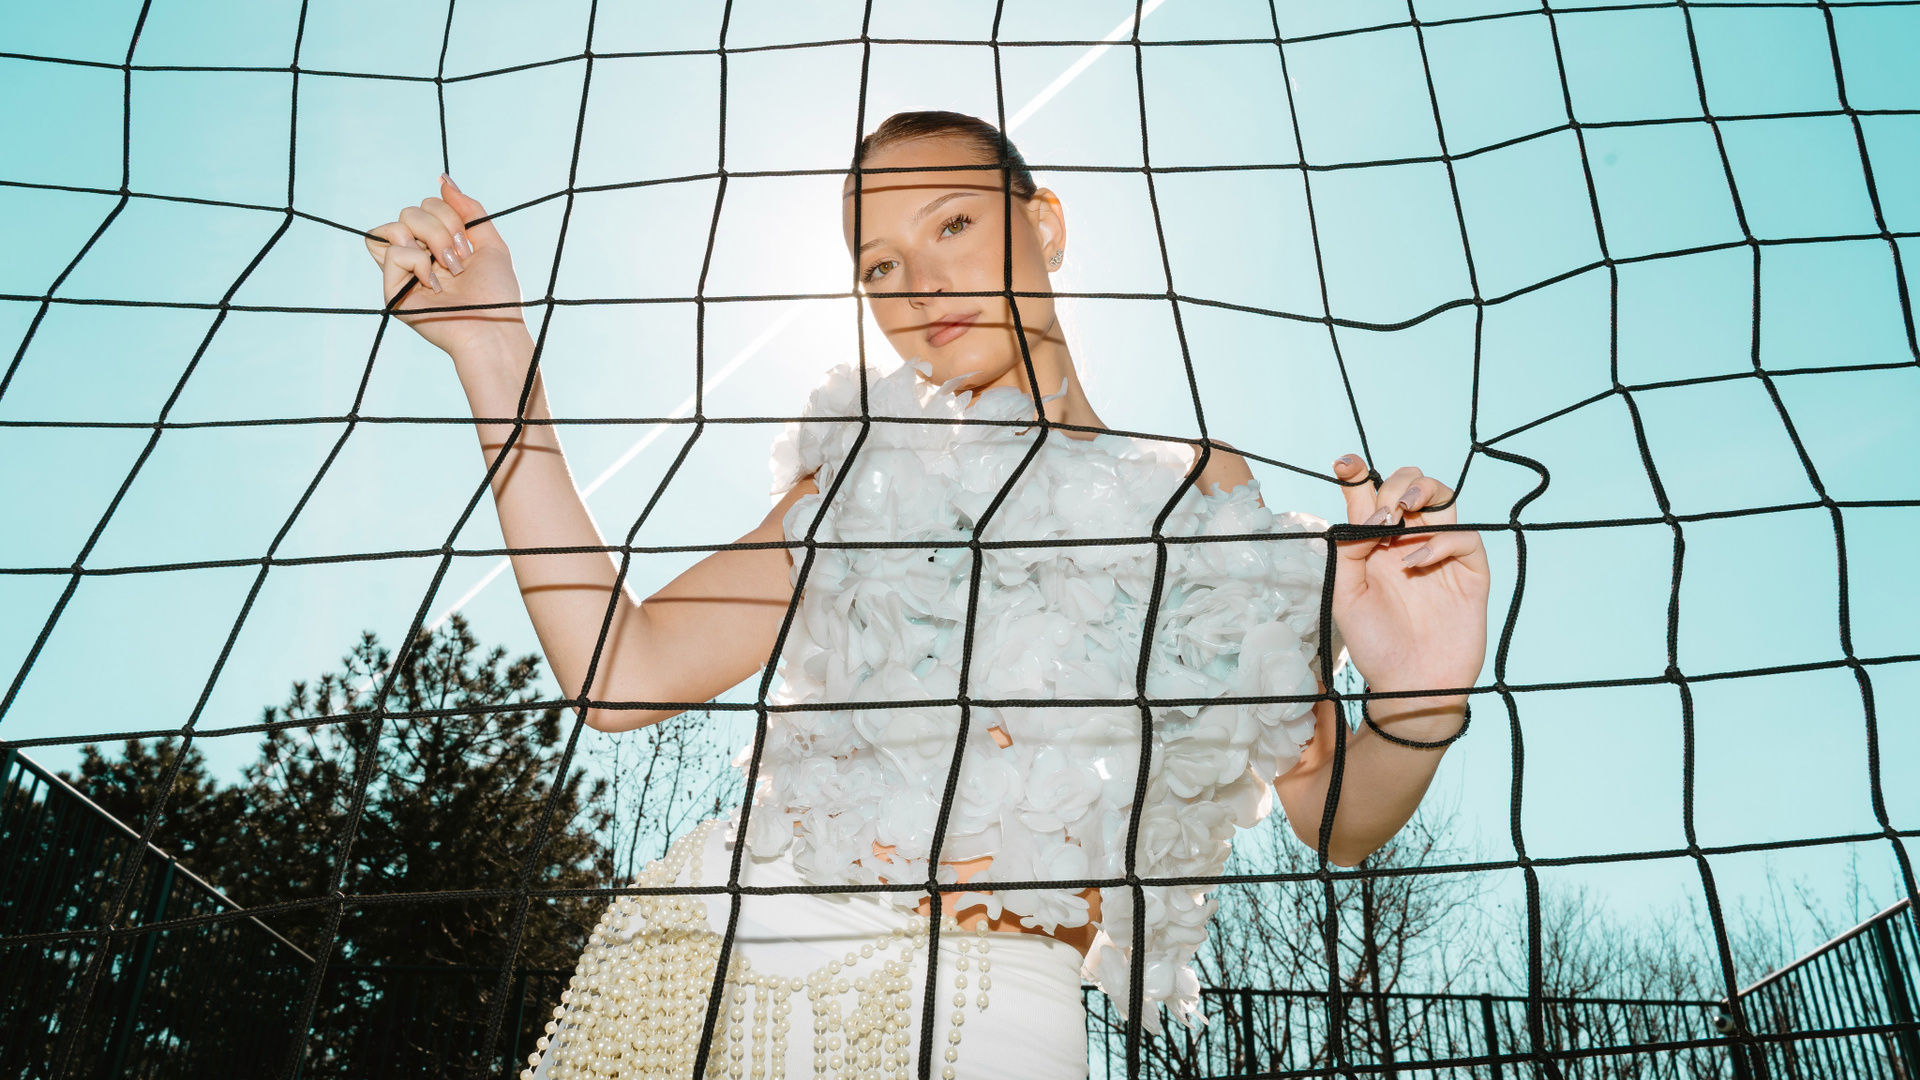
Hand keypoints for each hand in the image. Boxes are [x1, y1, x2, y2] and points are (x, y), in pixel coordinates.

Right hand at [364, 176, 525, 356]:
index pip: (425, 206)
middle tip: (459, 261)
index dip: (449, 215)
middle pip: (409, 212)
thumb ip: (468, 209)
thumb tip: (443, 179)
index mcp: (438, 246)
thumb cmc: (497, 294)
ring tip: (448, 271)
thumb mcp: (490, 243)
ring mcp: (403, 274)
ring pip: (394, 226)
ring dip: (429, 242)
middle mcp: (418, 257)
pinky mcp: (393, 292)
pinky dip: (417, 263)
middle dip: (440, 228)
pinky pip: (391, 253)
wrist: (494, 328)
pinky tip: (433, 287)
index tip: (468, 246)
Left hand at [1328, 455, 1489, 730]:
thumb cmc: (1373, 643)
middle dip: (1394, 484)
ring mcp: (1440, 553)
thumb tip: (1369, 515)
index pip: (1368, 494)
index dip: (1357, 472)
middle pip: (1409, 484)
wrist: (1408, 684)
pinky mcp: (1469, 571)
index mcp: (1373, 542)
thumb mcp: (1344, 594)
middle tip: (1382, 510)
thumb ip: (1348, 549)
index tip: (1344, 464)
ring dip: (1422, 492)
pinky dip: (1438, 541)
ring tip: (1400, 513)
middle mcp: (1407, 540)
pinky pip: (1464, 536)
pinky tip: (1413, 563)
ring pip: (1443, 498)